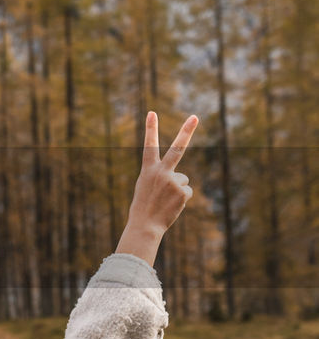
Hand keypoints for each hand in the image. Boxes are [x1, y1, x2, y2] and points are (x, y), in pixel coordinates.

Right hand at [126, 110, 198, 236]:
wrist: (145, 226)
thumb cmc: (143, 206)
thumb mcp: (145, 187)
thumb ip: (160, 176)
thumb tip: (182, 177)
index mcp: (148, 169)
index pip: (149, 145)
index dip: (150, 129)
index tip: (152, 112)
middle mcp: (161, 172)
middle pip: (177, 148)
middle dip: (186, 131)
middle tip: (195, 116)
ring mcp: (173, 181)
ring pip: (183, 180)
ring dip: (177, 190)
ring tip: (165, 201)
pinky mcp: (183, 192)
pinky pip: (187, 191)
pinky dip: (181, 199)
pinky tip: (172, 206)